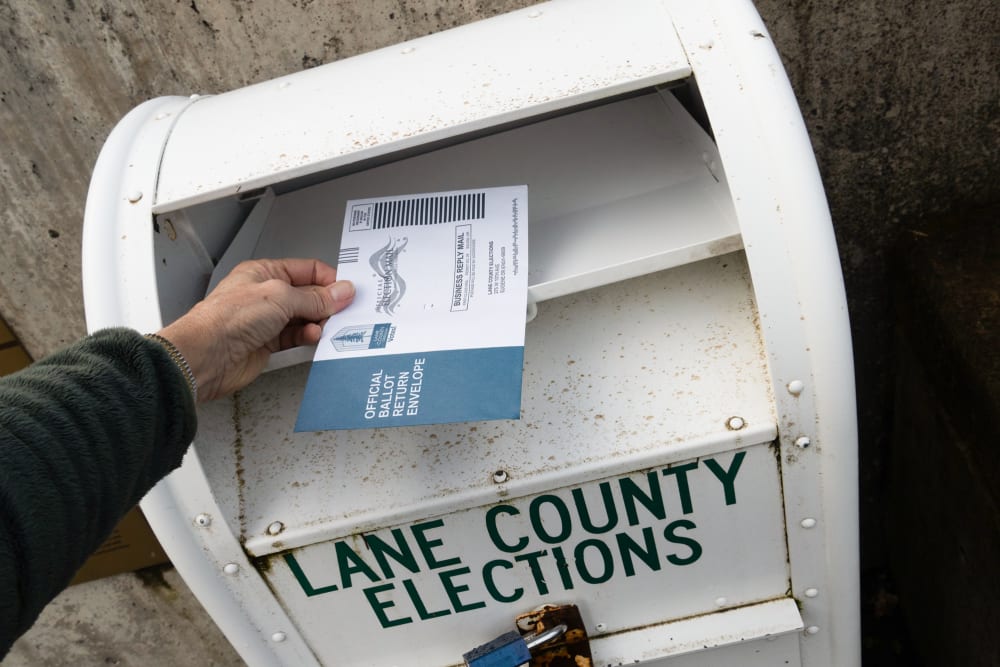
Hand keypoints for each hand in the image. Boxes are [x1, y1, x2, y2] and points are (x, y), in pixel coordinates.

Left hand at [158, 258, 353, 401]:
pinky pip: (296, 340)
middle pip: (307, 296)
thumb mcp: (280, 297)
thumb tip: (340, 292)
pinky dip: (307, 339)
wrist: (206, 356)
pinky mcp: (267, 345)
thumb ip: (314, 298)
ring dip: (317, 324)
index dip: (328, 280)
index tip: (347, 292)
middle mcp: (265, 295)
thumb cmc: (227, 319)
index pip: (306, 270)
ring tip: (325, 327)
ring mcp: (266, 321)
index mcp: (264, 272)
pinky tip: (312, 339)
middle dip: (326, 304)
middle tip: (343, 311)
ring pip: (304, 320)